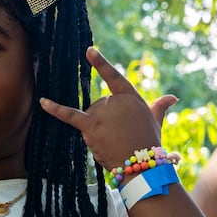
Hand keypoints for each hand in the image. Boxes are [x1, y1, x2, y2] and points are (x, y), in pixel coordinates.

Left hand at [39, 47, 175, 167]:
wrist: (142, 165)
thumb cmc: (150, 143)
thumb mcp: (156, 121)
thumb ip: (159, 106)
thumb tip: (173, 97)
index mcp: (130, 96)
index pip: (113, 77)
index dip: (101, 64)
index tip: (89, 50)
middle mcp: (115, 101)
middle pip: (100, 106)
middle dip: (106, 122)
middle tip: (122, 137)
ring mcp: (102, 113)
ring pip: (90, 117)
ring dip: (98, 130)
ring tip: (114, 144)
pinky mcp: (90, 126)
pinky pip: (69, 116)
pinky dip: (55, 109)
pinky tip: (42, 101)